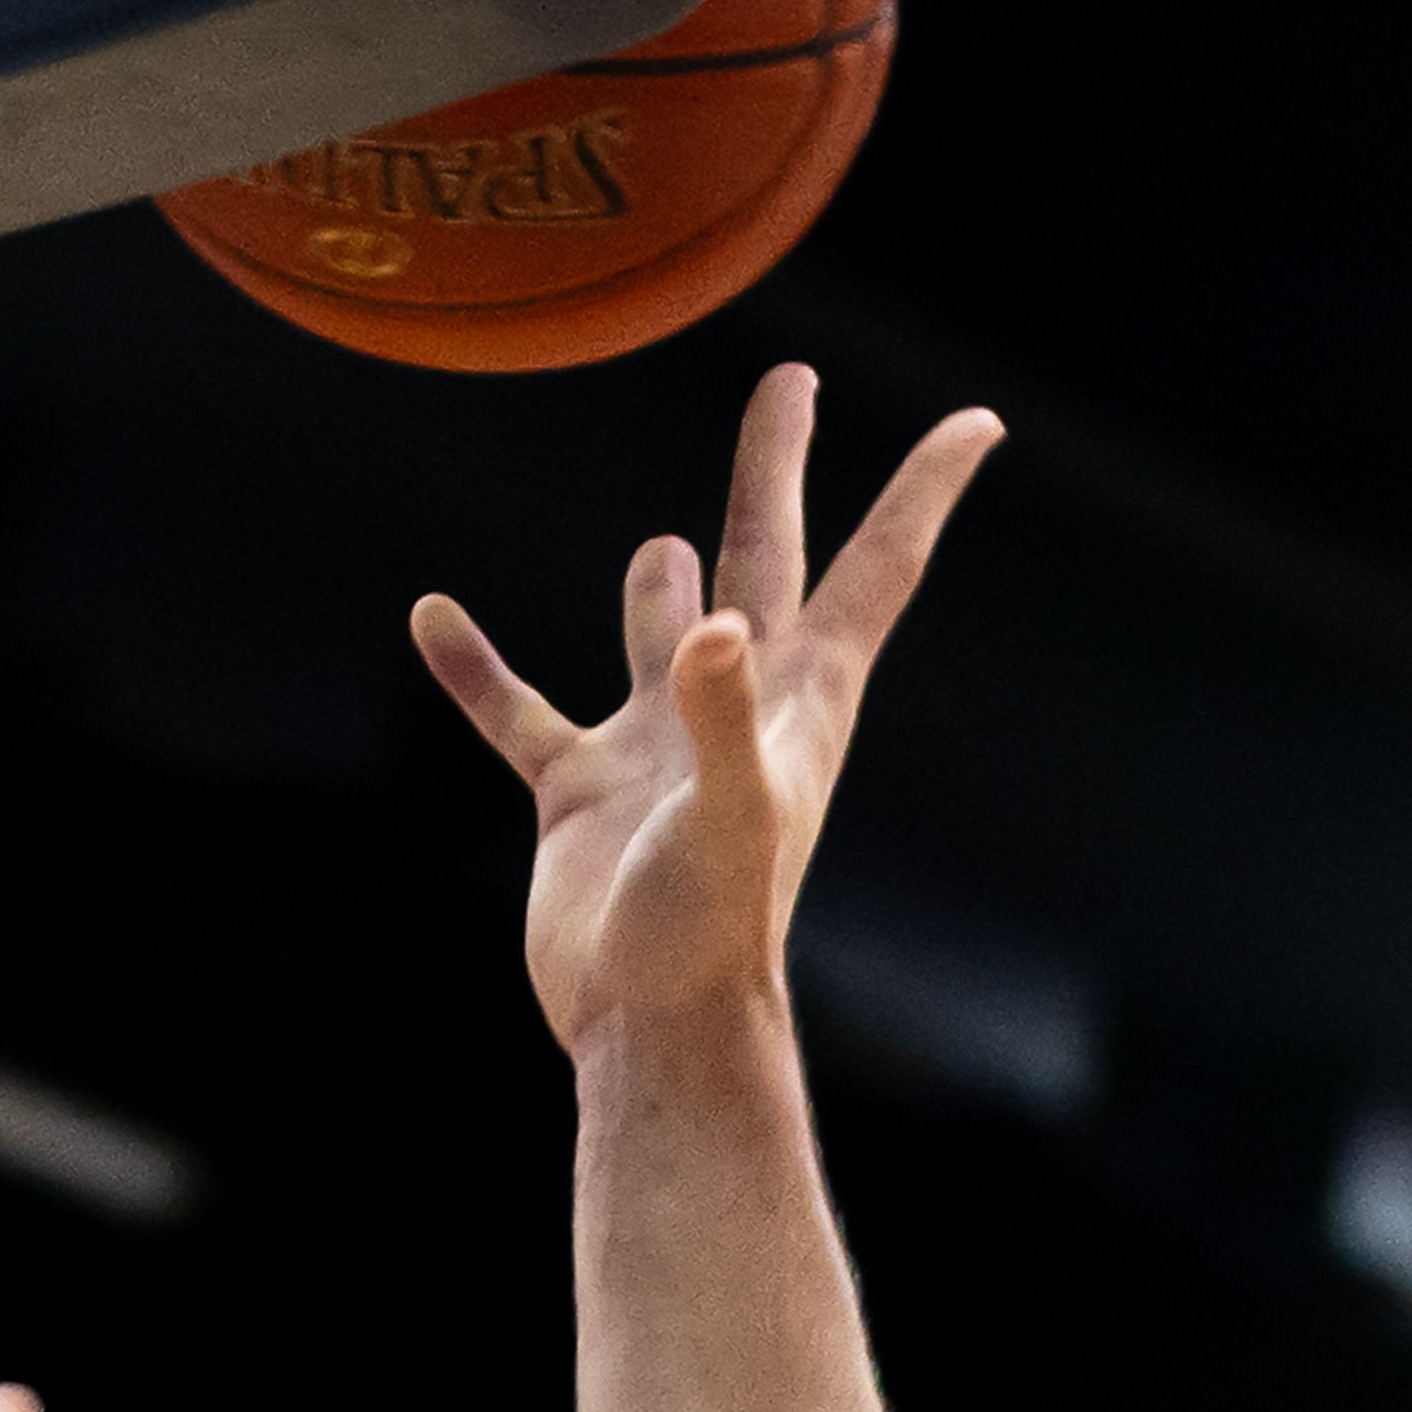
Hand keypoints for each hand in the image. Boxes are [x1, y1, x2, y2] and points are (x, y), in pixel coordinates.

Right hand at [411, 361, 1000, 1051]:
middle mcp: (733, 707)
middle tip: (788, 380)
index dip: (923, 491)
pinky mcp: (580, 794)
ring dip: (657, 586)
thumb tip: (717, 627)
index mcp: (798, 697)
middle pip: (765, 557)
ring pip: (657, 631)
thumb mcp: (730, 813)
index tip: (978, 422)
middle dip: (774, 470)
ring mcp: (657, 749)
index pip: (877, 568)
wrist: (649, 1031)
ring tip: (664, 551)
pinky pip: (521, 713)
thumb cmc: (710, 933)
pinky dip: (477, 669)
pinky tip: (433, 618)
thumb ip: (723, 714)